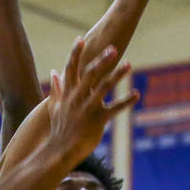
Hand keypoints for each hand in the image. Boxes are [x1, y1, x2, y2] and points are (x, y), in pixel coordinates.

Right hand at [47, 37, 137, 161]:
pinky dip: (126, 101)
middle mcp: (77, 98)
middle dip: (101, 61)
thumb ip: (56, 88)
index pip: (70, 70)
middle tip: (113, 48)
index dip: (74, 54)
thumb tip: (53, 72)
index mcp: (68, 94)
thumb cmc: (60, 129)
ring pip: (103, 88)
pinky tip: (136, 94)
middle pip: (90, 75)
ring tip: (129, 64)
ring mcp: (88, 109)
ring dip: (117, 75)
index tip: (79, 39)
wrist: (60, 151)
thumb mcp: (55, 107)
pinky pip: (114, 109)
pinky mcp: (98, 120)